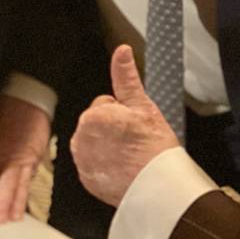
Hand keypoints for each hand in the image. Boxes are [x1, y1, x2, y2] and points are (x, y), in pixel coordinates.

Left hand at [0, 94, 50, 222]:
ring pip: (21, 185)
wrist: (28, 101)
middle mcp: (10, 159)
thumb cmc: (2, 117)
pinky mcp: (37, 158)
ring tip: (15, 218)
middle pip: (6, 186)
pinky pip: (30, 177)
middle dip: (2, 205)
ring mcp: (26, 159)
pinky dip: (27, 189)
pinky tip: (25, 199)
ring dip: (18, 203)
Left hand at [70, 45, 179, 206]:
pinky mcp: (87, 181)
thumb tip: (121, 51)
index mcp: (92, 117)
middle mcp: (81, 140)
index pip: (105, 105)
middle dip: (113, 129)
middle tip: (134, 141)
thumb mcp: (142, 105)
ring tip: (130, 156)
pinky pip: (94, 166)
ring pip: (95, 144)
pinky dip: (105, 167)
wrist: (158, 187)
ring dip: (108, 147)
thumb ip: (125, 76)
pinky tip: (123, 170)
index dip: (124, 113)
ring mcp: (83, 162)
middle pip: (98, 124)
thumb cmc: (153, 147)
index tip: (136, 127)